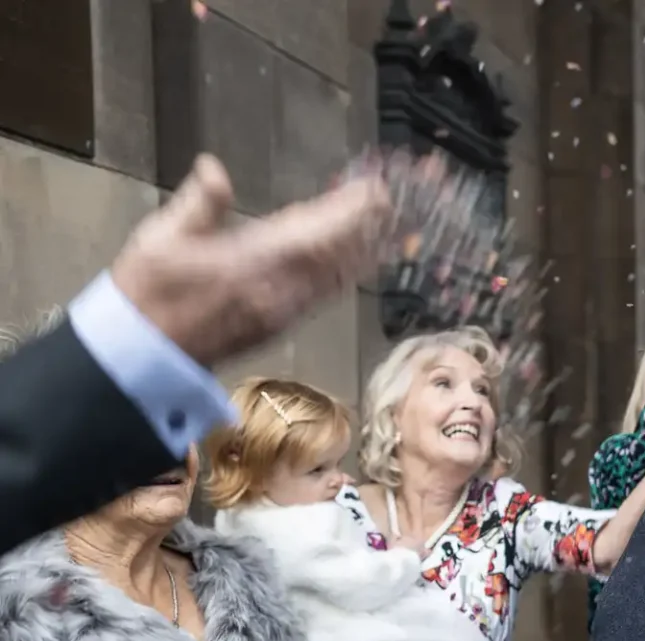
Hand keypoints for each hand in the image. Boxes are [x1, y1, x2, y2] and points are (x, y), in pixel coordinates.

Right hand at [110, 155, 387, 368]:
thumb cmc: (146, 294)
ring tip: (381, 225)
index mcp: (248, 263)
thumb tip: (214, 168)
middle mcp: (275, 290)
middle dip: (364, 227)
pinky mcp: (280, 326)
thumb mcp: (160, 238)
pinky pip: (323, 297)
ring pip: (334, 279)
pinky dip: (343, 275)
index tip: (371, 191)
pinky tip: (352, 263)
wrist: (142, 355)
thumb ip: (198, 204)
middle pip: (334, 256)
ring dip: (360, 251)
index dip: (346, 212)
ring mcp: (281, 312)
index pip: (311, 233)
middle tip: (388, 202)